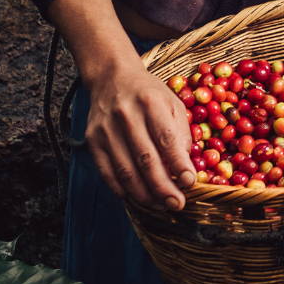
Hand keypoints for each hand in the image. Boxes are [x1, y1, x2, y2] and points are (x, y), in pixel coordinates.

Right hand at [84, 56, 195, 211]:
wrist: (112, 78)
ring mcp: (106, 129)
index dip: (179, 164)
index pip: (166, 139)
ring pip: (126, 172)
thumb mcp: (172, 103)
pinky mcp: (92, 141)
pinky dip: (124, 191)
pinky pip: (108, 174)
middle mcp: (126, 115)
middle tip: (178, 203)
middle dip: (164, 188)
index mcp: (150, 102)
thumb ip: (181, 133)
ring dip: (146, 195)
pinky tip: (139, 198)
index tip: (190, 183)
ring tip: (162, 205)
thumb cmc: (148, 94)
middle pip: (146, 160)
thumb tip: (186, 168)